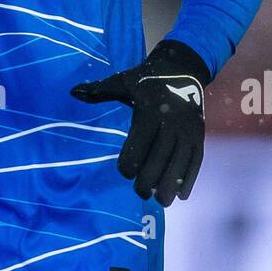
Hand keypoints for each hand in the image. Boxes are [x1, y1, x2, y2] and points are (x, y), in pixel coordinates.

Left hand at [70, 40, 209, 206]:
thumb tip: (72, 92)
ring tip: (161, 201)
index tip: (125, 172)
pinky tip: (181, 195)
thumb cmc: (146, 80)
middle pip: (160, 157)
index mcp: (150, 110)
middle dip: (150, 179)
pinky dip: (190, 179)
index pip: (140, 143)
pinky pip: (196, 160)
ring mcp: (188, 129)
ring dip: (170, 185)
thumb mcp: (123, 81)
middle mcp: (171, 121)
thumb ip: (99, 90)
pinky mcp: (199, 135)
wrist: (182, 69)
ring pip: (180, 162)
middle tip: (140, 191)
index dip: (131, 162)